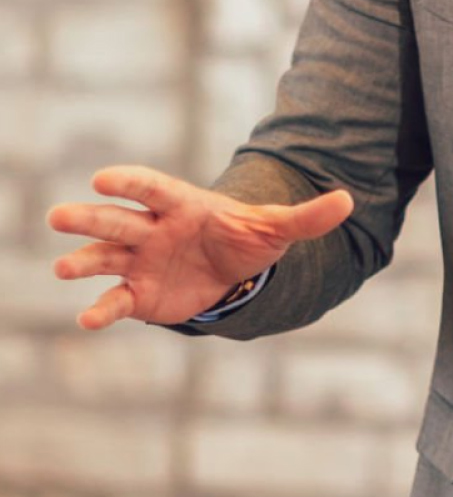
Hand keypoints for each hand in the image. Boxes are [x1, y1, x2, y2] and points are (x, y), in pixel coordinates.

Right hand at [48, 164, 353, 330]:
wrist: (232, 272)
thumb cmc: (247, 239)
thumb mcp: (278, 228)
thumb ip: (308, 216)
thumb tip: (349, 200)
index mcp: (182, 205)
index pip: (152, 188)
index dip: (130, 182)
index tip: (103, 178)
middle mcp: (153, 230)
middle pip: (118, 220)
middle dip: (90, 219)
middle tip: (59, 216)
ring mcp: (141, 262)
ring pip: (105, 259)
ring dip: (82, 261)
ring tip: (62, 268)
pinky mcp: (138, 295)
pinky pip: (115, 300)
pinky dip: (101, 310)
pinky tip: (88, 318)